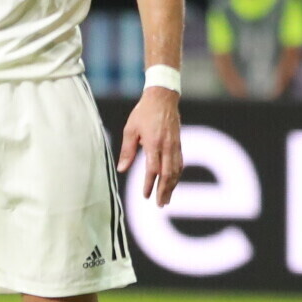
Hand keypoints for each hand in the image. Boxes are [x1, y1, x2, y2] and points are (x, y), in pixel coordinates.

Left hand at [119, 83, 182, 206]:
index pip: (152, 169)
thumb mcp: (130, 129)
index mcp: (154, 143)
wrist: (163, 97)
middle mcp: (167, 146)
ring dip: (172, 186)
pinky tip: (174, 183)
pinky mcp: (179, 143)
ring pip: (176, 171)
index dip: (149, 184)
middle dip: (164, 191)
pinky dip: (177, 176)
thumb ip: (128, 151)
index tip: (145, 196)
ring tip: (167, 199)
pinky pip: (180, 163)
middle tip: (160, 204)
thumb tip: (122, 169)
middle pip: (168, 174)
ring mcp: (175, 145)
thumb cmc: (144, 112)